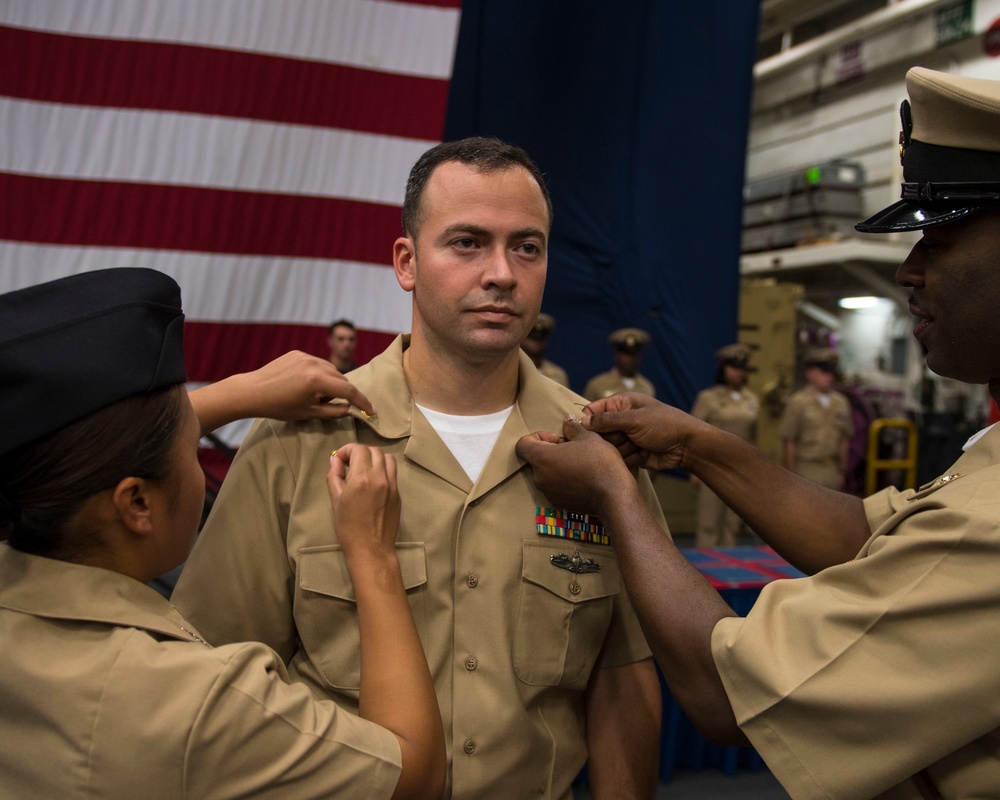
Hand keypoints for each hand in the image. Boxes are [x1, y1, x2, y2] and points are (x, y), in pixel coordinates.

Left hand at [242, 351, 374, 420]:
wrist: (252, 391)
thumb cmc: (278, 406)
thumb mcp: (308, 413)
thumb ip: (333, 412)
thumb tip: (349, 409)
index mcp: (317, 381)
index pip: (348, 391)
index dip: (362, 402)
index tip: (372, 411)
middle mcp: (315, 364)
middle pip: (341, 379)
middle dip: (343, 392)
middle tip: (332, 405)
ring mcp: (306, 356)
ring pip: (331, 370)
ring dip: (332, 382)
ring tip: (317, 395)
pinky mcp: (298, 353)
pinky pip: (317, 364)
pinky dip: (319, 374)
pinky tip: (306, 384)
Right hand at [326, 444, 399, 561]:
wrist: (371, 549)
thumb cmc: (348, 527)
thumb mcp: (336, 500)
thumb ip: (335, 476)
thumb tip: (335, 460)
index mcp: (363, 478)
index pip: (359, 449)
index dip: (347, 450)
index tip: (339, 460)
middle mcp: (380, 477)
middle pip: (374, 451)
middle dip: (360, 453)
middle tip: (349, 464)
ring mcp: (392, 485)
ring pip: (387, 458)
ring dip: (374, 458)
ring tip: (363, 470)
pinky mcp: (398, 494)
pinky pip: (392, 473)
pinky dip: (383, 470)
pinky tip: (373, 482)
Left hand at [516, 416, 635, 516]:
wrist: (614, 495)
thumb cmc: (599, 462)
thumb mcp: (588, 437)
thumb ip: (572, 427)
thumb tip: (567, 420)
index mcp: (541, 459)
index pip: (522, 445)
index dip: (537, 437)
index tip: (557, 438)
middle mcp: (539, 478)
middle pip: (535, 459)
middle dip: (551, 451)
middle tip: (571, 448)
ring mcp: (548, 493)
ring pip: (546, 474)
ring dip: (557, 466)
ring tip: (579, 462)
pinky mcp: (559, 503)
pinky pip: (555, 487)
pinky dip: (564, 480)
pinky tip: (583, 477)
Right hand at [582, 392, 697, 470]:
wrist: (688, 446)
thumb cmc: (664, 425)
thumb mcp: (634, 419)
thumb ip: (607, 420)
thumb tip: (582, 421)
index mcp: (622, 403)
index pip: (593, 410)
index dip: (587, 421)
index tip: (585, 432)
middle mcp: (622, 420)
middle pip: (599, 432)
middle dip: (610, 438)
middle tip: (625, 437)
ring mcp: (627, 437)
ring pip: (608, 447)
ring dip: (622, 449)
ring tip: (639, 445)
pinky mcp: (632, 453)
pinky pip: (619, 459)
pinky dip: (630, 458)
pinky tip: (644, 454)